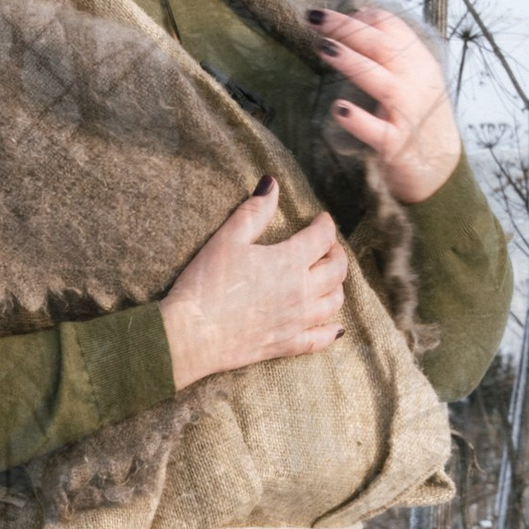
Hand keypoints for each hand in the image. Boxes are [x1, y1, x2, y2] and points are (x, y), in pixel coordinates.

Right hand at [161, 182, 348, 388]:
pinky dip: (332, 329)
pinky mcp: (287, 345)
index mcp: (289, 261)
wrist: (191, 335)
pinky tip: (335, 326)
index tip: (321, 219)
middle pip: (337, 269)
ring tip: (327, 277)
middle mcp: (302, 291)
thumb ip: (254, 211)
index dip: (325, 224)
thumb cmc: (205, 283)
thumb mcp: (227, 239)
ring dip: (336, 285)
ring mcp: (297, 321)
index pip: (322, 237)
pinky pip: (321, 338)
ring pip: (334, 301)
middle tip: (327, 246)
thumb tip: (272, 184)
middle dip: (336, 253)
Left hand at [307, 1, 462, 206]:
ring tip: (324, 48)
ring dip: (352, 63)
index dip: (360, 17)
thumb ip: (390, 53)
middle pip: (382, 46)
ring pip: (380, 81)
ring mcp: (408, 114)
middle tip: (314, 17)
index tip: (332, 17)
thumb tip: (355, 19)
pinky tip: (338, 110)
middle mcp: (416, 83)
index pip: (391, 27)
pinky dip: (359, 120)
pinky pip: (378, 131)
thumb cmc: (418, 118)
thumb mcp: (413, 78)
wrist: (442, 170)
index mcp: (419, 62)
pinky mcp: (397, 145)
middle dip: (347, 28)